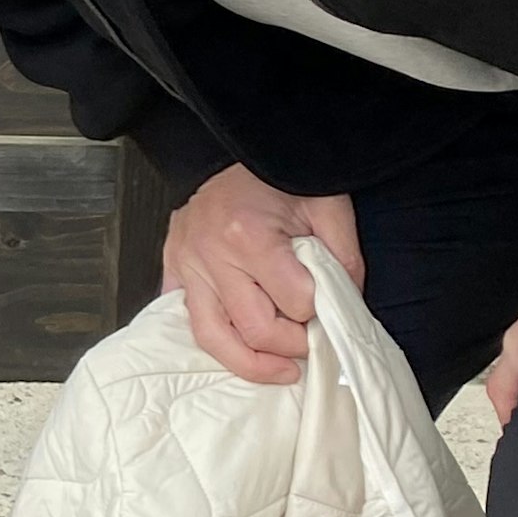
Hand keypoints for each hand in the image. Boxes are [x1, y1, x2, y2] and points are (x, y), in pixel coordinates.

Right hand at [162, 164, 363, 384]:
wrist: (249, 147)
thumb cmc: (285, 177)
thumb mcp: (330, 211)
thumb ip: (344, 264)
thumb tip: (344, 310)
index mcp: (249, 236)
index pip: (294, 304)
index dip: (320, 315)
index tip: (331, 312)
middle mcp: (210, 255)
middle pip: (253, 330)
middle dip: (290, 345)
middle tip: (311, 343)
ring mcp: (185, 262)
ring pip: (211, 338)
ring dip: (251, 363)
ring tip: (278, 370)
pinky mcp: (173, 266)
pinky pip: (184, 318)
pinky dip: (212, 339)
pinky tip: (236, 346)